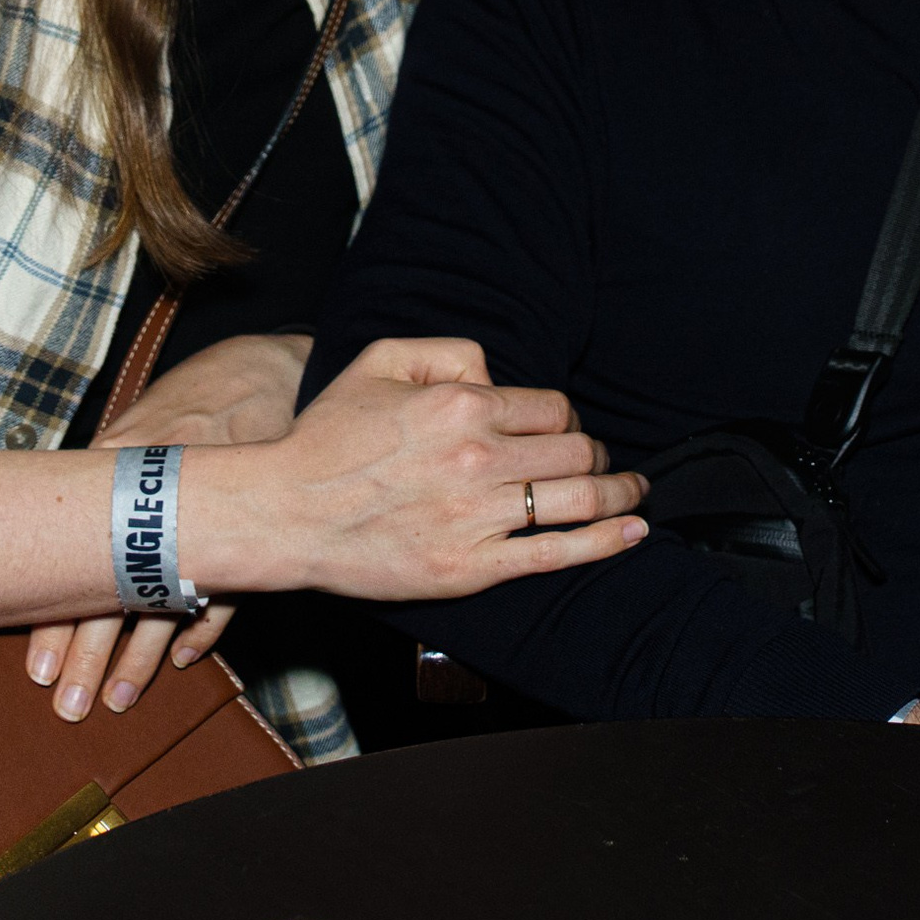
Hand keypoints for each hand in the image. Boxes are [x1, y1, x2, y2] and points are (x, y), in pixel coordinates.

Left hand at [23, 334, 308, 719]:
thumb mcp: (138, 416)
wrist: (272, 365)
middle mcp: (163, 500)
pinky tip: (184, 656)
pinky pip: (228, 589)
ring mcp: (212, 516)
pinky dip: (206, 624)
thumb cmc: (195, 393)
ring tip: (120, 698)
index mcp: (124, 472)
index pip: (80, 562)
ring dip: (142, 657)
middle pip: (117, 592)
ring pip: (168, 602)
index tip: (38, 666)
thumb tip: (53, 509)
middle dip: (91, 655)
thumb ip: (102, 467)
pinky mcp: (253, 523)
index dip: (57, 618)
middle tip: (69, 705)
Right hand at [184, 336, 650, 599]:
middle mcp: (479, 458)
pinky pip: (558, 554)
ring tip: (634, 494)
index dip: (568, 417)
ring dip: (620, 494)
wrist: (285, 513)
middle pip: (576, 450)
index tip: (566, 429)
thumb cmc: (328, 437)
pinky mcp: (472, 567)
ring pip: (579, 499)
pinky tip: (634, 532)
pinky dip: (607, 542)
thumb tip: (494, 372)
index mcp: (461, 405)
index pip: (552, 406)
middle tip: (604, 462)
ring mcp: (478, 517)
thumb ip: (445, 351)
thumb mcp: (378, 361)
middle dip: (599, 454)